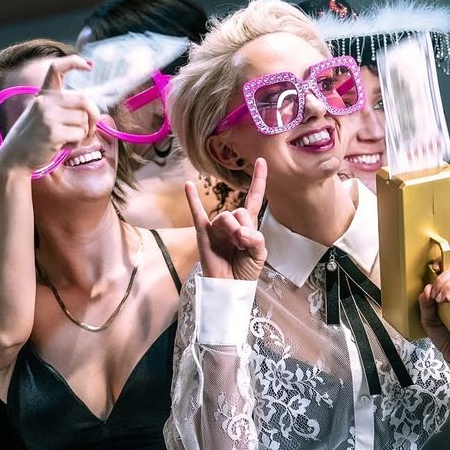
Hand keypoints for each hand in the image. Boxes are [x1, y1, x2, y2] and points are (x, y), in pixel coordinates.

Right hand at [0, 56, 100, 175]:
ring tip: (69, 139)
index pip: (57, 68)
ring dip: (83, 133)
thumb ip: (63, 109)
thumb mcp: (43, 116)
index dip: (74, 62)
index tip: (88, 66)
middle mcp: (45, 101)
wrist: (15, 156)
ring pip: (84, 120)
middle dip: (94, 115)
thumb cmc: (34, 138)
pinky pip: (79, 134)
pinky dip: (77, 142)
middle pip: (84, 99)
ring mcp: (48, 115)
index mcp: (43, 95)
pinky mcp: (53, 132)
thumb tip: (94, 111)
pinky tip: (65, 146)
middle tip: (91, 129)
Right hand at [186, 156, 267, 280]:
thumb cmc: (245, 272)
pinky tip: (188, 185)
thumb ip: (256, 238)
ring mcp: (217, 228)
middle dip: (244, 228)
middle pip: (240, 212)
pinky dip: (192, 199)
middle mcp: (232, 223)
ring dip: (232, 231)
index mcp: (248, 225)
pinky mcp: (204, 234)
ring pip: (226, 217)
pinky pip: (197, 214)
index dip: (259, 180)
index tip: (261, 161)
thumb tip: (240, 231)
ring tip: (234, 246)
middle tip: (243, 246)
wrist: (229, 288)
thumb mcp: (259, 255)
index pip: (254, 198)